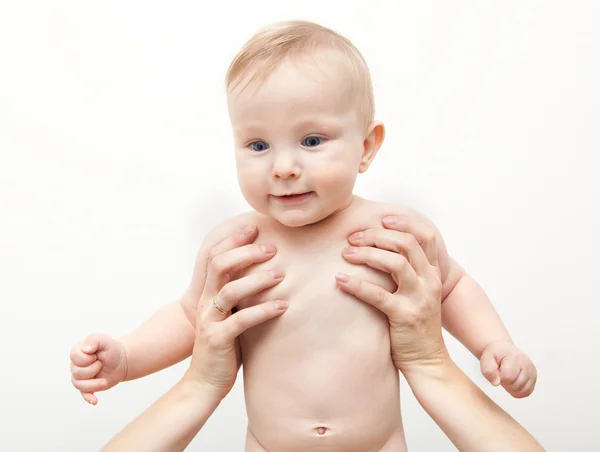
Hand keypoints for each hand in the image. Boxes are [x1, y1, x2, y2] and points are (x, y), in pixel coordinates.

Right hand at [69, 333, 126, 404]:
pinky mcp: (88, 386)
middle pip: (76, 372)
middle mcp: (76, 365)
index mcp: (77, 351)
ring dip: (94, 384)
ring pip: (79, 384)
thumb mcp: (104, 340)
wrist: (121, 360)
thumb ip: (94, 340)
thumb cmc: (111, 348)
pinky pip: (84, 394)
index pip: (75, 357)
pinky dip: (88, 398)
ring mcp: (81, 377)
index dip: (88, 358)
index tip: (97, 355)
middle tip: (101, 363)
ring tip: (105, 381)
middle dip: (93, 369)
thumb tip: (85, 349)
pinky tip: (95, 401)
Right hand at [183, 224, 287, 399]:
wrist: (203, 384)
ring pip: (230, 290)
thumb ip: (241, 296)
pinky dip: (264, 311)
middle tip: (272, 248)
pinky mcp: (218, 340)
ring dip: (257, 280)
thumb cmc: (224, 347)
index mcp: (208, 294)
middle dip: (246, 252)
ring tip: (281, 275)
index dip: (233, 240)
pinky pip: (241, 321)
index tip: (254, 228)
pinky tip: (283, 307)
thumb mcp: (230, 315)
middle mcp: (206, 303)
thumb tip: (267, 274)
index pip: (215, 257)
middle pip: (220, 265)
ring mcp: (210, 321)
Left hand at [336, 215, 447, 373]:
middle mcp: (429, 282)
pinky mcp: (404, 316)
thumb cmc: (415, 325)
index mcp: (433, 274)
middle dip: (378, 235)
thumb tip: (379, 250)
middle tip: (354, 237)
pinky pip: (378, 295)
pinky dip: (356, 284)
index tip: (381, 219)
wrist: (428, 362)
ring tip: (345, 253)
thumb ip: (406, 273)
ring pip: (396, 263)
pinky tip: (340, 280)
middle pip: (407, 244)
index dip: (404, 223)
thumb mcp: (418, 294)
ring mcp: (419, 299)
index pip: (425, 237)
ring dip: (367, 254)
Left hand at [480, 340, 536, 397]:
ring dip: (511, 388)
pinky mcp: (533, 378)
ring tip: (506, 377)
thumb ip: (488, 370)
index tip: (498, 370)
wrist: (504, 350)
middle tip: (501, 373)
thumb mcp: (486, 358)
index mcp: (515, 356)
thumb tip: (496, 383)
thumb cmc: (495, 354)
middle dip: (505, 383)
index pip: (508, 377)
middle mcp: (527, 364)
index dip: (499, 377)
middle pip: (516, 385)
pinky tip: (511, 382)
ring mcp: (532, 371)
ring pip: (522, 391)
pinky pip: (526, 392)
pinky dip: (517, 391)